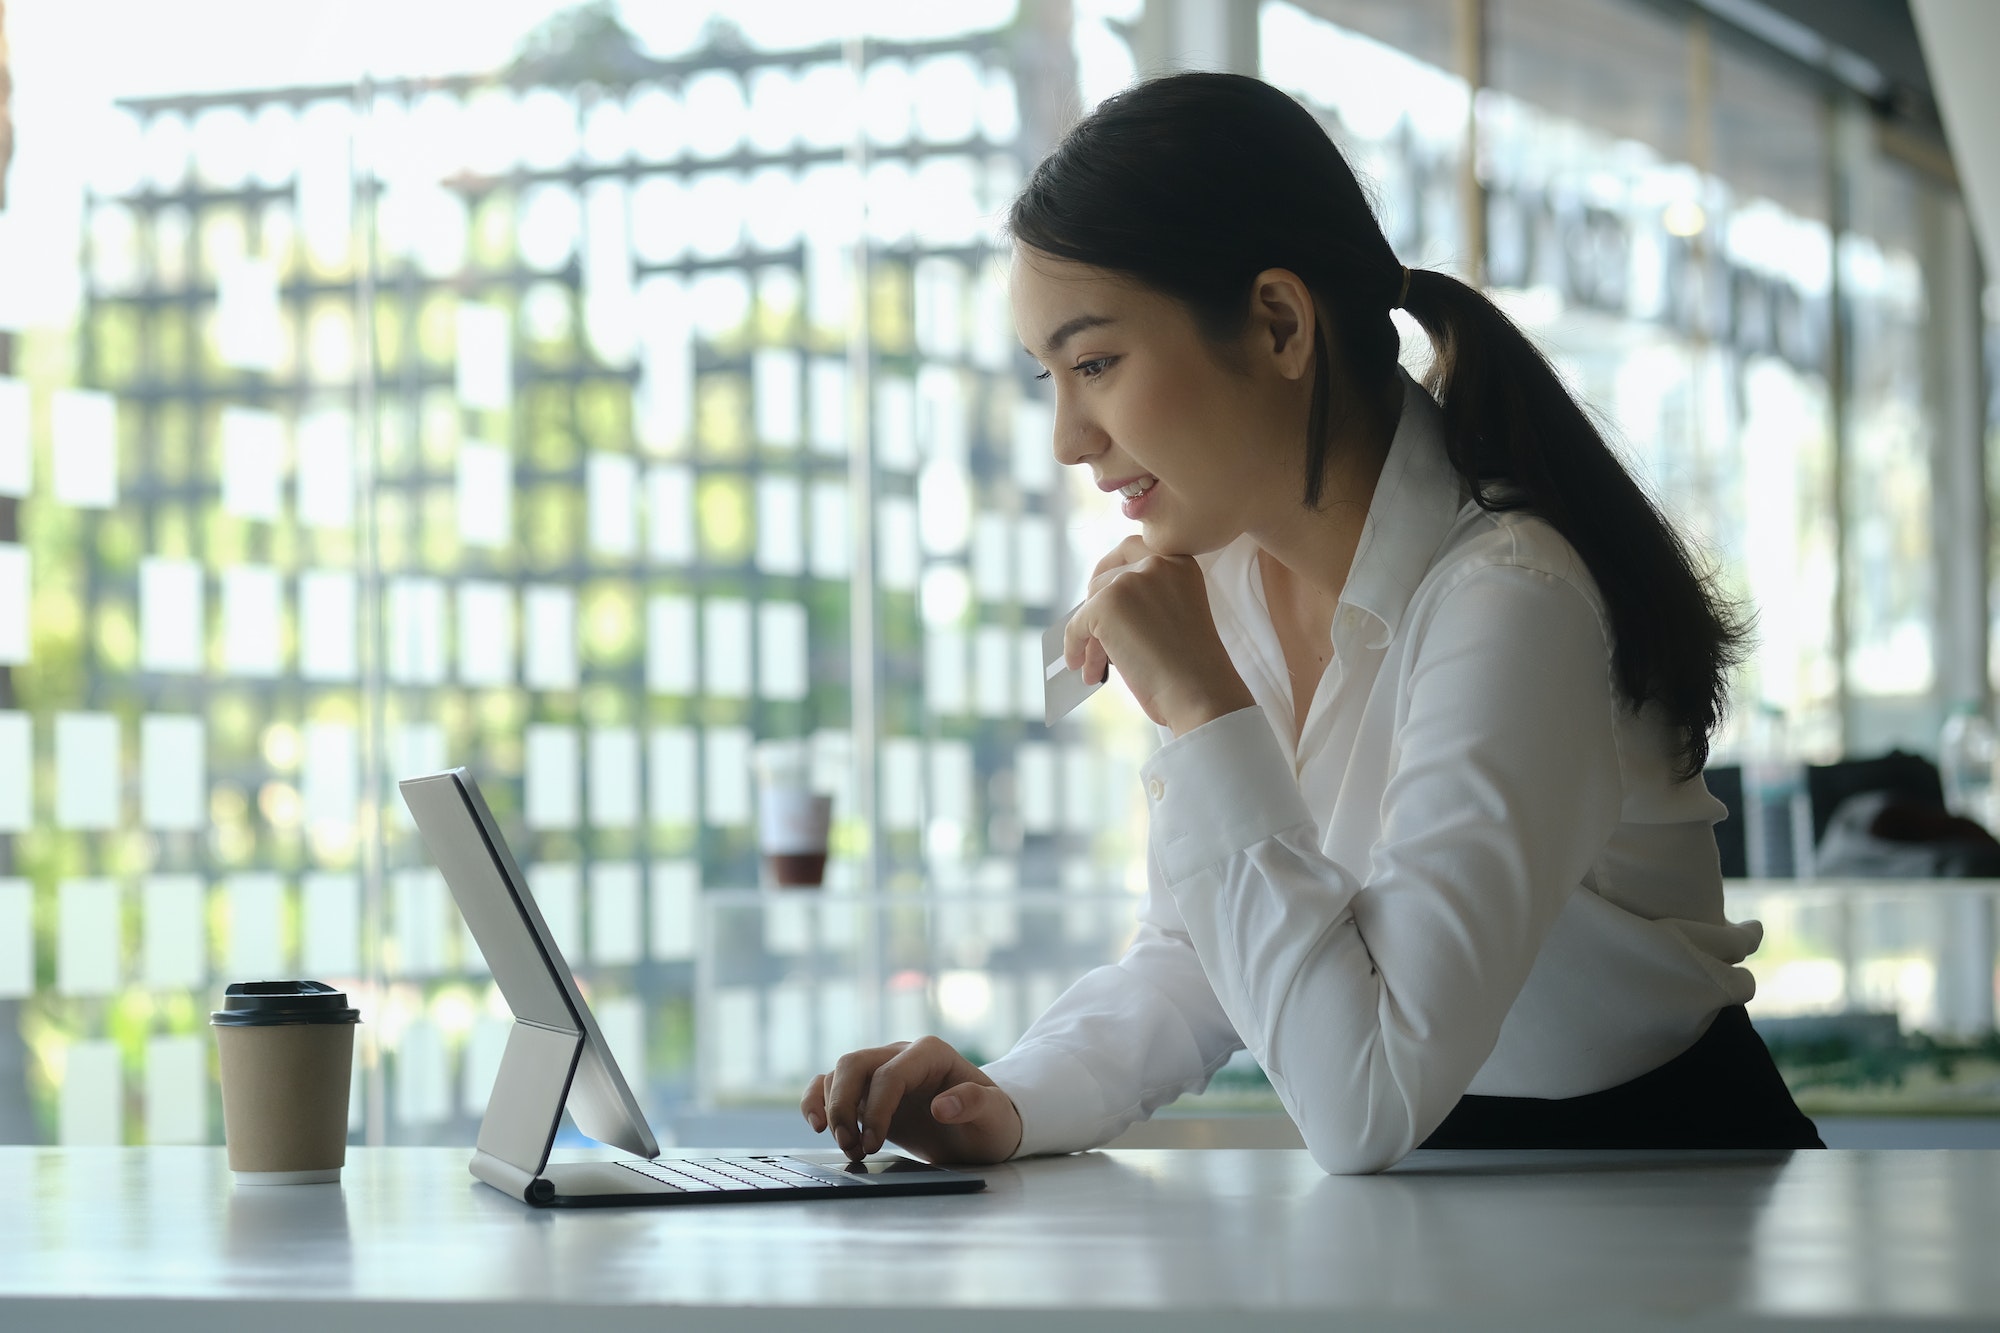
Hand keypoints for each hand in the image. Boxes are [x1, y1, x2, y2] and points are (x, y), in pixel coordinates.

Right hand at [801, 1036, 1022, 1164]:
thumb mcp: (995, 1117)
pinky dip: (817, 1101)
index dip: (877, 1108)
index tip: (874, 1144)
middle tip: (851, 1146)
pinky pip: (830, 1085)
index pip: (890, 1073)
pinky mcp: (868, 1092)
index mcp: (931, 1053)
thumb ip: (975, 1104)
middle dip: (843, 1105)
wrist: (981, 1131)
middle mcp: (901, 1054)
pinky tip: (817, 1125)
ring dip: (832, 1110)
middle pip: (854, 1064)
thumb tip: (942, 1105)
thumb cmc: (991, 1122)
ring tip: (849, 1148)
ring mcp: (881, 1071)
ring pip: (838, 1074)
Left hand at [1065, 535, 1255, 734]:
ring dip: (1091, 637)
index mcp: (1180, 562)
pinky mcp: (1106, 603)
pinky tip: (1082, 668)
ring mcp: (1130, 580)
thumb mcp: (1174, 617)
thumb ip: (1146, 601)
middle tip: (1097, 641)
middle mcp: (1156, 563)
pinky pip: (1077, 625)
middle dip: (1098, 612)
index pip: (1132, 550)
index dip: (1111, 570)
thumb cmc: (1193, 668)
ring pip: (1092, 604)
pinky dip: (1075, 646)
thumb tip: (1097, 608)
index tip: (1099, 591)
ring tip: (1096, 667)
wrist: (1200, 691)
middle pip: (1107, 579)